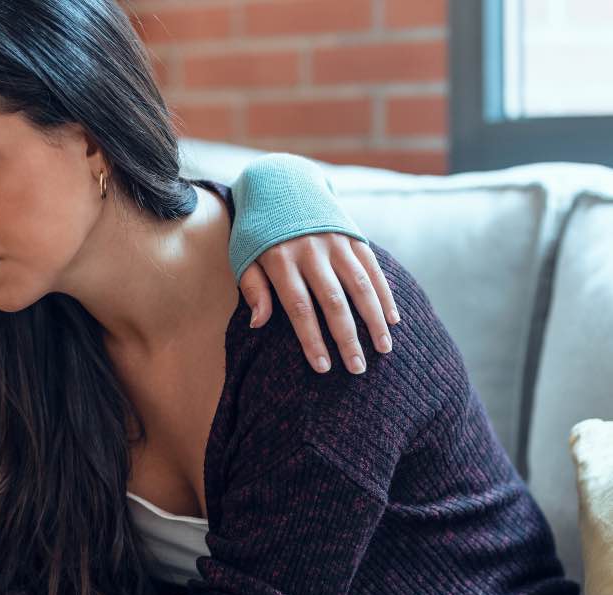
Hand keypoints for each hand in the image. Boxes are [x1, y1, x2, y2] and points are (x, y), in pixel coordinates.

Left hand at [239, 233, 398, 374]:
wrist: (281, 183)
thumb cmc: (257, 231)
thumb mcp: (243, 256)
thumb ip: (253, 288)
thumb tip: (258, 324)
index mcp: (280, 259)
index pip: (299, 307)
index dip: (312, 339)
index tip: (323, 367)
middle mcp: (311, 251)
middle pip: (333, 301)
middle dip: (347, 338)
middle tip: (358, 368)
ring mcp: (335, 242)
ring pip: (360, 285)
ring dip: (374, 319)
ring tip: (383, 349)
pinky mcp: (353, 235)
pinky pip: (373, 268)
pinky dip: (385, 294)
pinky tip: (393, 319)